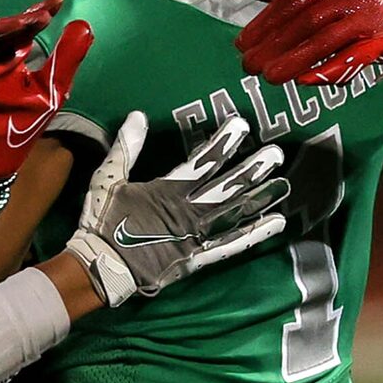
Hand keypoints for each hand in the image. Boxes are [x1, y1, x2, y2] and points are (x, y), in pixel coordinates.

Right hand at [62, 111, 288, 306]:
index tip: (241, 125)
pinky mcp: (196, 258)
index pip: (202, 162)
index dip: (223, 143)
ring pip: (234, 214)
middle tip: (275, 154)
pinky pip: (230, 245)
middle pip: (226, 187)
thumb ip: (126, 148)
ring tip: (283, 184)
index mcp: (167, 191)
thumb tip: (137, 115)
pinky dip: (253, 235)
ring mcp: (195, 237)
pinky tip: (275, 224)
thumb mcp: (107, 179)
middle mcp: (187, 212)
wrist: (99, 267)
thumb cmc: (102, 222)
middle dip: (251, 169)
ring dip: (259, 198)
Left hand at [234, 0, 382, 86]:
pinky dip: (330, 69)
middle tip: (249, 65)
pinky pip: (354, 56)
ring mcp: (368, 18)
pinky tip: (306, 81)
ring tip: (270, 78)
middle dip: (275, 44)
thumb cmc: (361, 4)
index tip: (241, 43)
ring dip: (296, 59)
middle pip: (306, 21)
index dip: (265, 22)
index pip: (293, 1)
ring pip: (327, 39)